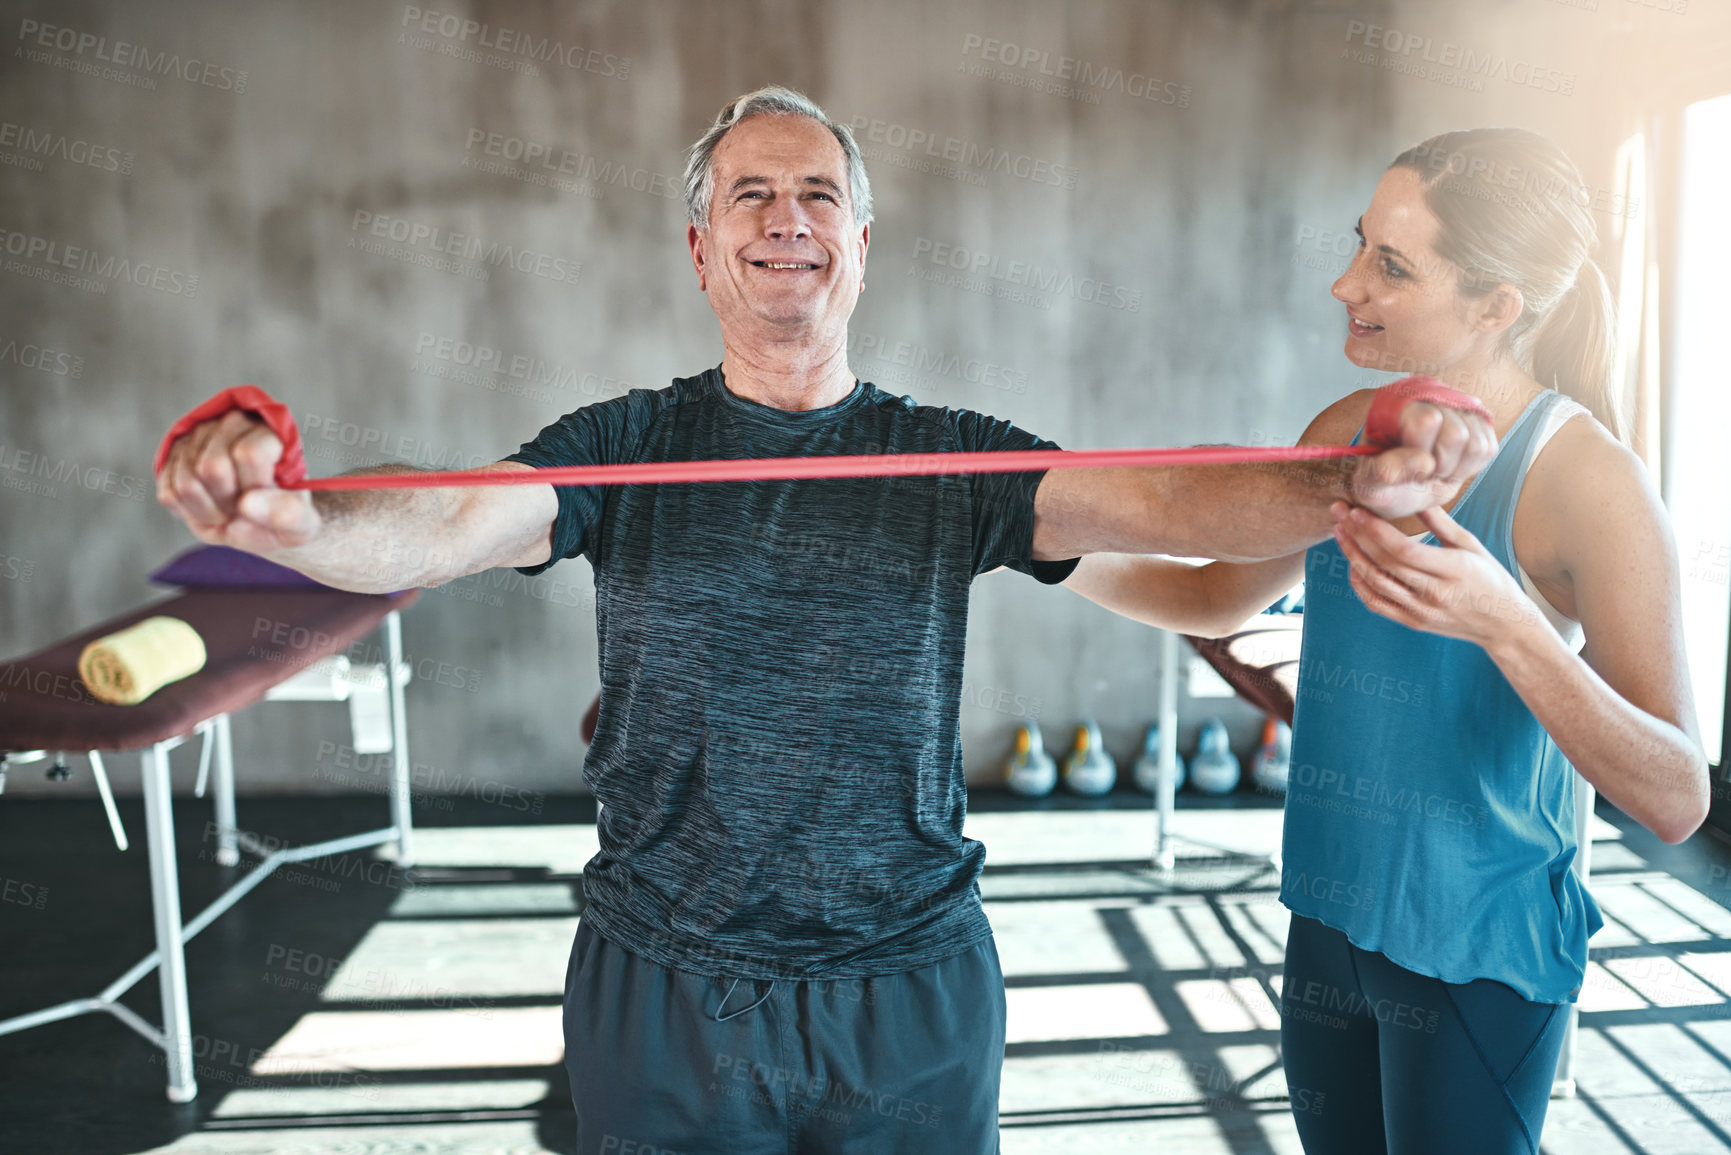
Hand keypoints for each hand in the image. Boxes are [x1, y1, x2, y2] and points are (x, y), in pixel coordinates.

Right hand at [156, 410, 320, 551]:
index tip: (268, 495)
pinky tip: (209, 508)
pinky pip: (169, 494)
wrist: (258, 522)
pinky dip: (190, 513)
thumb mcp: (301, 523)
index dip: (255, 487)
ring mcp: (197, 437)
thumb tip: (248, 504)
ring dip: (210, 510)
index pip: (248, 454)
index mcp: (270, 430)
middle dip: (230, 501)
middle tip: (246, 505)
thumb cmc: (282, 516)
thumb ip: (289, 514)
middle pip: (211, 468)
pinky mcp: (171, 457)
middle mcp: (231, 423)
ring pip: (187, 482)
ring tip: (229, 507)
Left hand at [1331, 503, 1541, 646]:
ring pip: (1376, 583)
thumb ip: (1440, 522)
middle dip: (1356, 535)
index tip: (1357, 510)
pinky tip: (1353, 564)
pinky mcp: (1413, 622)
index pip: (1403, 550)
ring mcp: (1421, 611)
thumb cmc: (1490, 578)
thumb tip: (1416, 493)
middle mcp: (1434, 593)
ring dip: (1353, 556)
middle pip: (1384, 563)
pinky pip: (1377, 604)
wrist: (1503, 623)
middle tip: (1338, 511)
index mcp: (1452, 570)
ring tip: (1340, 532)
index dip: (1375, 530)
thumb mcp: (1471, 545)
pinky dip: (1360, 584)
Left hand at [1349, 400, 1495, 519]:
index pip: (1427, 420)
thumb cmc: (1376, 481)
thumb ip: (1381, 472)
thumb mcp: (1365, 483)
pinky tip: (1447, 468)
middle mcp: (1431, 397)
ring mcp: (1457, 408)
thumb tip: (1424, 462)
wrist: (1393, 482)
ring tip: (1433, 472)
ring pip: (1478, 444)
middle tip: (1421, 473)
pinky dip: (1468, 468)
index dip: (1420, 452)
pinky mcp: (1477, 423)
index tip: (1405, 465)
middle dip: (1439, 465)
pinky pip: (1489, 449)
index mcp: (1396, 403)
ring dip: (1455, 469)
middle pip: (1457, 435)